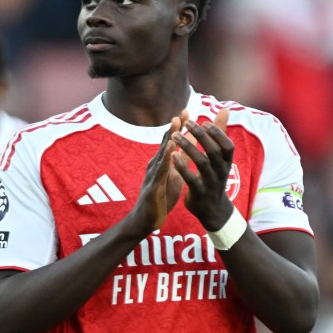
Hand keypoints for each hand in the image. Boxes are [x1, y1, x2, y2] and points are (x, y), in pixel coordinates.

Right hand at [133, 111, 189, 232]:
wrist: (145, 220)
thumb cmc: (160, 199)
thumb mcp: (173, 177)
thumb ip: (180, 162)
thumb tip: (188, 149)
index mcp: (161, 164)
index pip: (170, 142)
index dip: (178, 128)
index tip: (187, 112)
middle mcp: (155, 166)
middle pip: (166, 143)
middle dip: (175, 128)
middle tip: (184, 111)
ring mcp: (153, 176)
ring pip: (162, 154)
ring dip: (169, 138)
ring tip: (177, 125)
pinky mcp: (153, 188)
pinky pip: (160, 172)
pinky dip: (166, 160)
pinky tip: (171, 150)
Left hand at [171, 107, 234, 230]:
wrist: (212, 210)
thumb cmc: (214, 178)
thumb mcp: (220, 158)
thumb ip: (220, 134)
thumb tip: (225, 109)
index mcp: (227, 163)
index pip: (227, 145)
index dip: (217, 133)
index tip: (203, 122)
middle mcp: (221, 172)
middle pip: (213, 151)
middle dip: (200, 136)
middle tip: (187, 124)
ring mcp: (211, 183)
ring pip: (201, 163)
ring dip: (188, 147)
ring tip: (175, 136)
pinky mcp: (199, 193)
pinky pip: (191, 178)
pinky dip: (182, 166)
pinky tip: (172, 156)